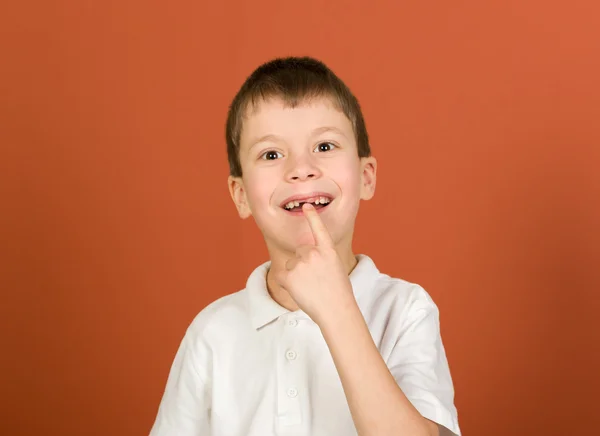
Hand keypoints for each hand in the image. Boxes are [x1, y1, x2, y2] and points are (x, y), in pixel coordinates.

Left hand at [274, 203, 355, 325]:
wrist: (336, 310)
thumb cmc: (339, 294)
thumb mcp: (336, 269)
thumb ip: (323, 260)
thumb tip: (307, 262)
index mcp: (328, 251)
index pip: (319, 229)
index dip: (312, 217)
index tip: (307, 205)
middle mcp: (313, 253)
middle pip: (300, 252)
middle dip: (303, 263)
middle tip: (315, 281)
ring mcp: (300, 264)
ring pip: (291, 264)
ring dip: (296, 274)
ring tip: (309, 288)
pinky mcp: (289, 276)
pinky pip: (281, 275)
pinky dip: (286, 283)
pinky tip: (297, 291)